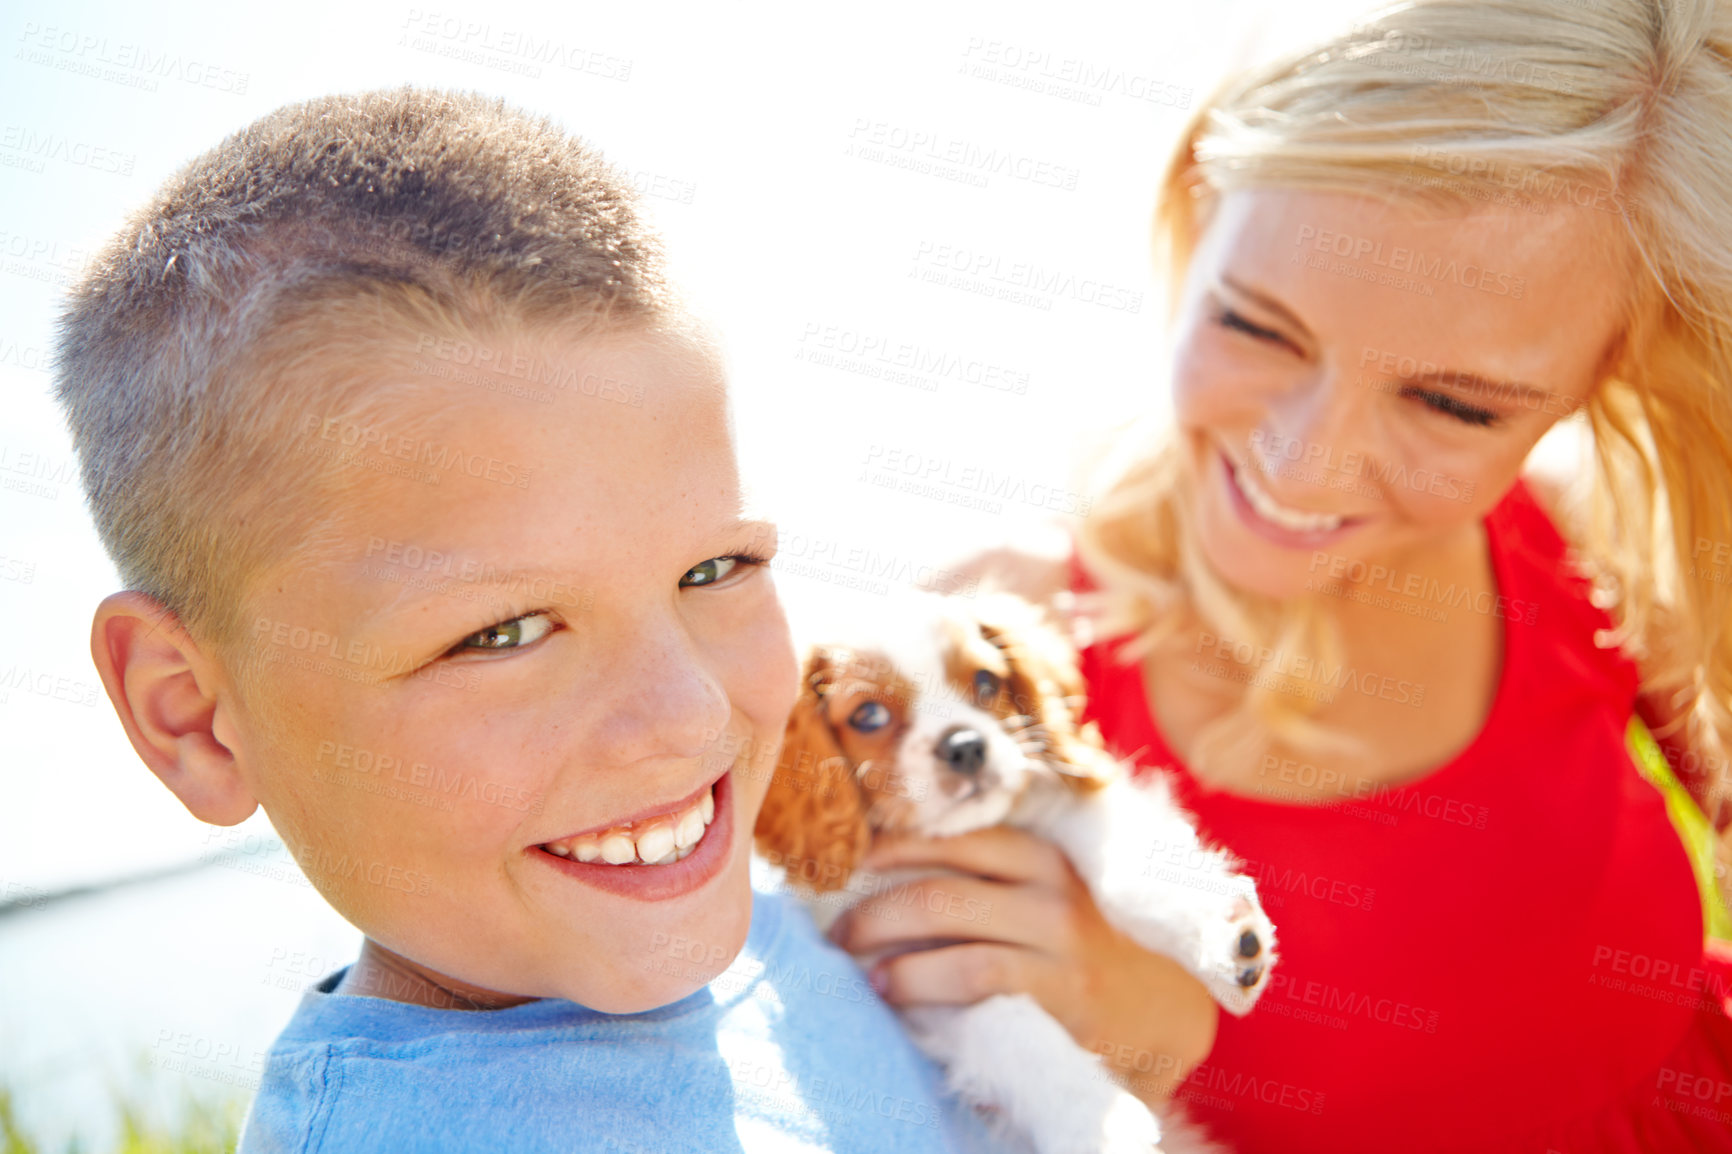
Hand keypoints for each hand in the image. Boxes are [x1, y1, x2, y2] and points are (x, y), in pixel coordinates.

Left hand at [825, 826, 1218, 1106]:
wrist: (1164, 1009)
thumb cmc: (1085, 949)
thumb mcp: (1049, 896)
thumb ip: (991, 879)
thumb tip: (889, 865)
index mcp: (1041, 855)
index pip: (953, 834)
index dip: (892, 845)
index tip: (849, 861)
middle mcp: (1050, 888)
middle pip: (939, 884)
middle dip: (874, 908)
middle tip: (838, 929)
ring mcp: (1056, 939)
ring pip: (949, 924)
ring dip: (888, 945)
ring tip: (859, 965)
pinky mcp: (1059, 991)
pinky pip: (975, 974)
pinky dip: (922, 980)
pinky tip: (895, 991)